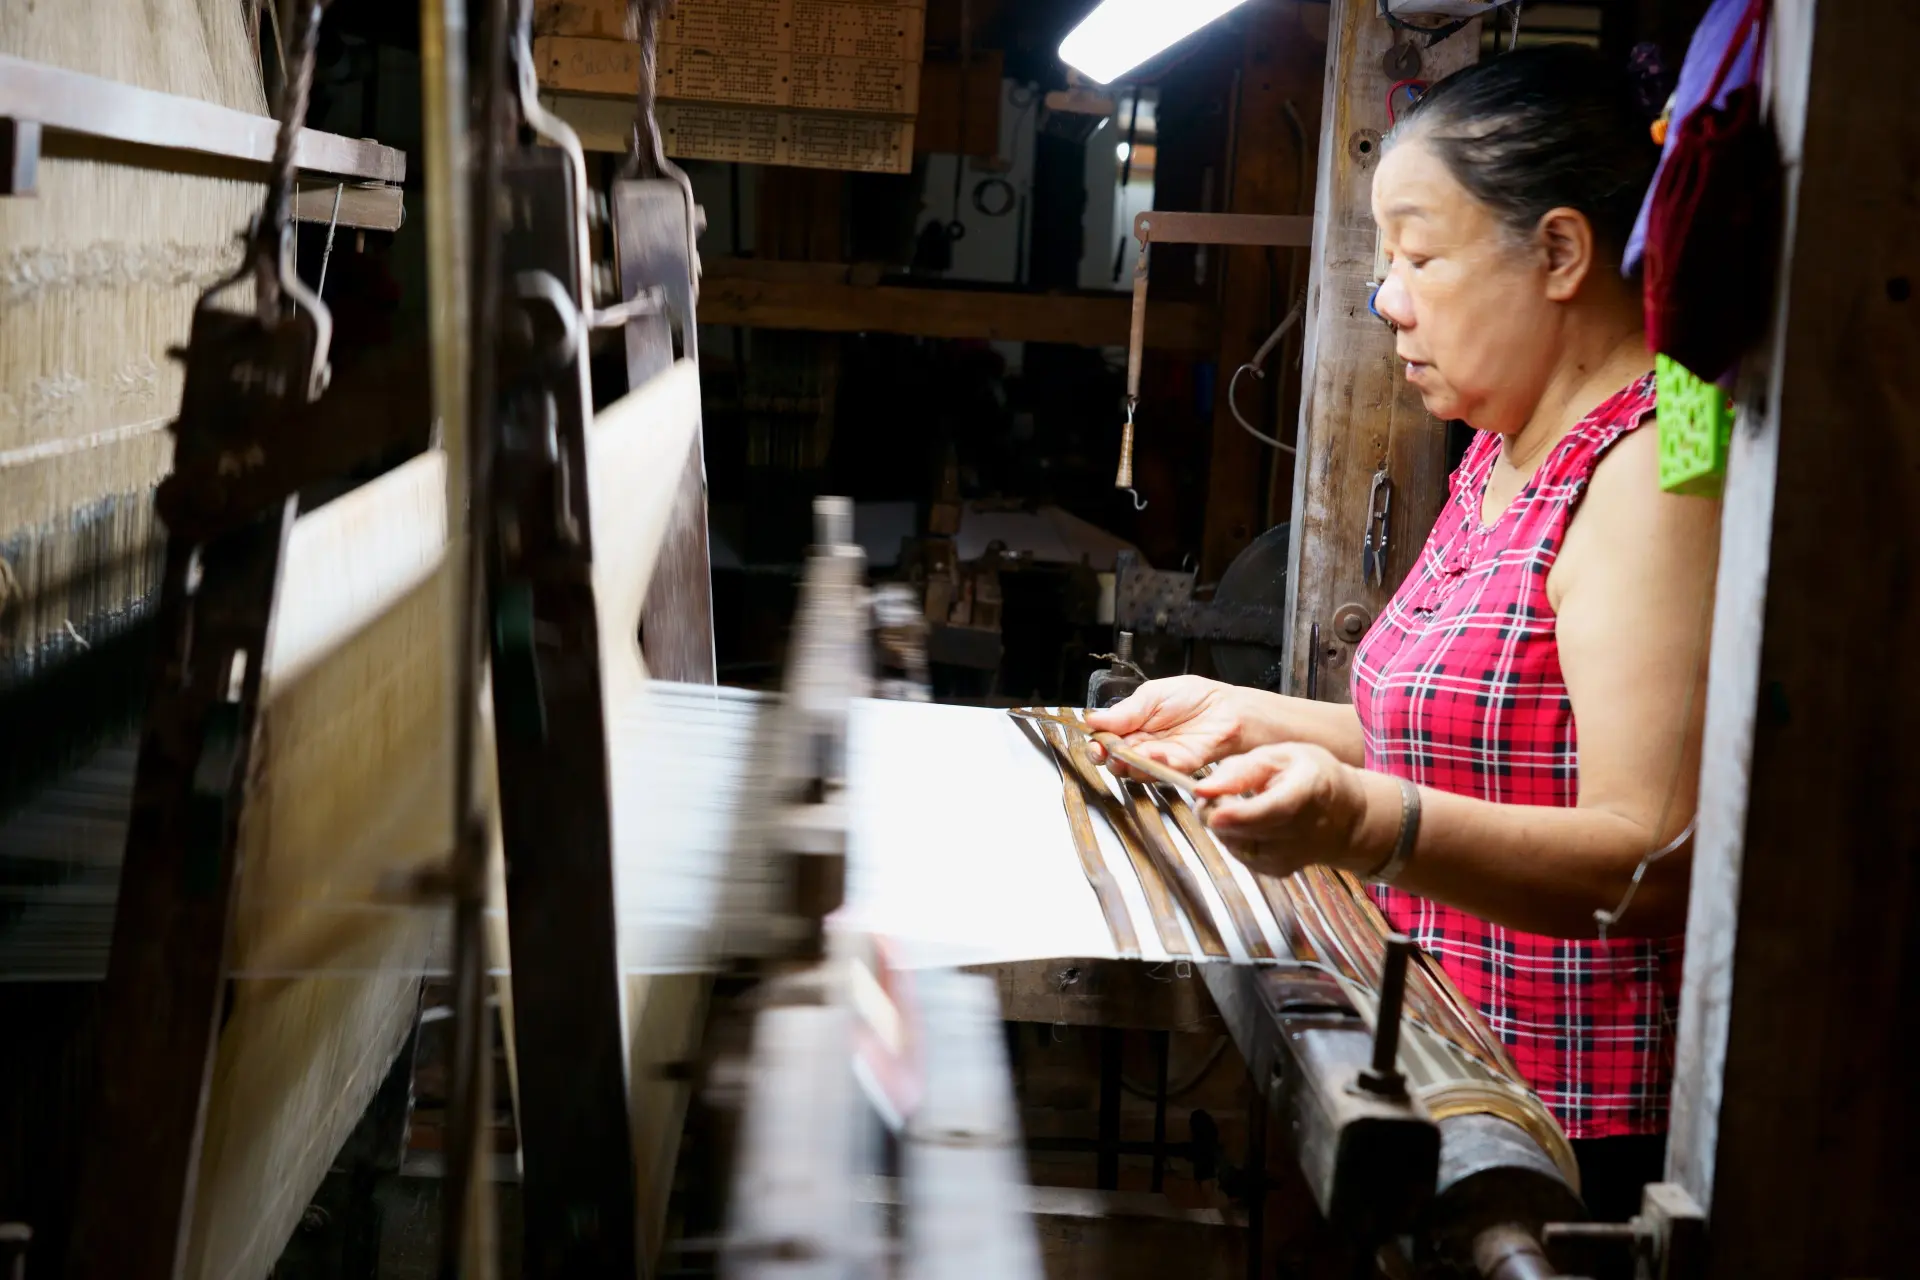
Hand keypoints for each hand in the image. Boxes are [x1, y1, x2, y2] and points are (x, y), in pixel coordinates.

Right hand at [1083, 676, 1260, 777]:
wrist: (1227, 707)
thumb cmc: (1194, 697)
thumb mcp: (1153, 694)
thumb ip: (1126, 711)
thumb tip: (1094, 719)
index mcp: (1132, 726)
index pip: (1106, 741)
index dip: (1097, 745)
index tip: (1095, 743)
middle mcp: (1142, 746)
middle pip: (1115, 760)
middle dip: (1109, 758)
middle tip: (1108, 751)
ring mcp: (1160, 759)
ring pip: (1135, 771)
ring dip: (1130, 763)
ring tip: (1130, 752)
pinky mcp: (1180, 767)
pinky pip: (1163, 770)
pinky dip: (1157, 764)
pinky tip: (1155, 753)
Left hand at [1192, 744, 1377, 878]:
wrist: (1345, 815)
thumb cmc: (1309, 776)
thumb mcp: (1279, 756)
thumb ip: (1240, 770)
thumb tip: (1203, 789)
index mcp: (1308, 791)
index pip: (1274, 809)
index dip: (1240, 815)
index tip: (1214, 813)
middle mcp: (1304, 830)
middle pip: (1246, 832)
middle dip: (1217, 813)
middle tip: (1212, 794)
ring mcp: (1292, 856)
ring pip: (1237, 846)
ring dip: (1224, 827)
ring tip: (1231, 805)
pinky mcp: (1280, 870)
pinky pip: (1241, 856)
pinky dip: (1234, 839)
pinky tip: (1246, 824)